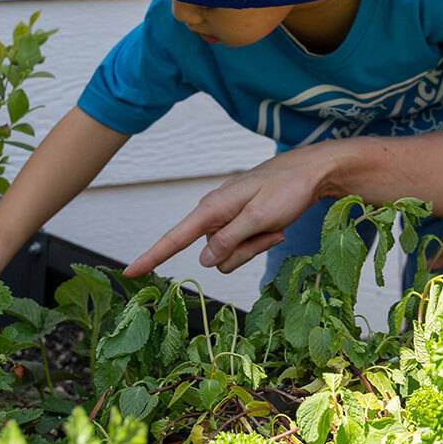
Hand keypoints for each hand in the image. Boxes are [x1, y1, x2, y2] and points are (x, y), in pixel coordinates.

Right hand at [124, 146, 338, 276]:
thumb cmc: (288, 188)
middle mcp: (214, 214)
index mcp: (212, 208)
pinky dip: (259, 242)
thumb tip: (204, 260)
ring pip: (230, 255)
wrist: (312, 171)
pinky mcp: (240, 222)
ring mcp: (227, 219)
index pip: (175, 237)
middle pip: (213, 255)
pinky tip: (275, 227)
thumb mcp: (260, 217)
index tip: (129, 272)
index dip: (152, 256)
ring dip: (253, 247)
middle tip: (269, 231)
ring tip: (273, 226)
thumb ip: (230, 239)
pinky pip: (242, 246)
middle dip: (242, 252)